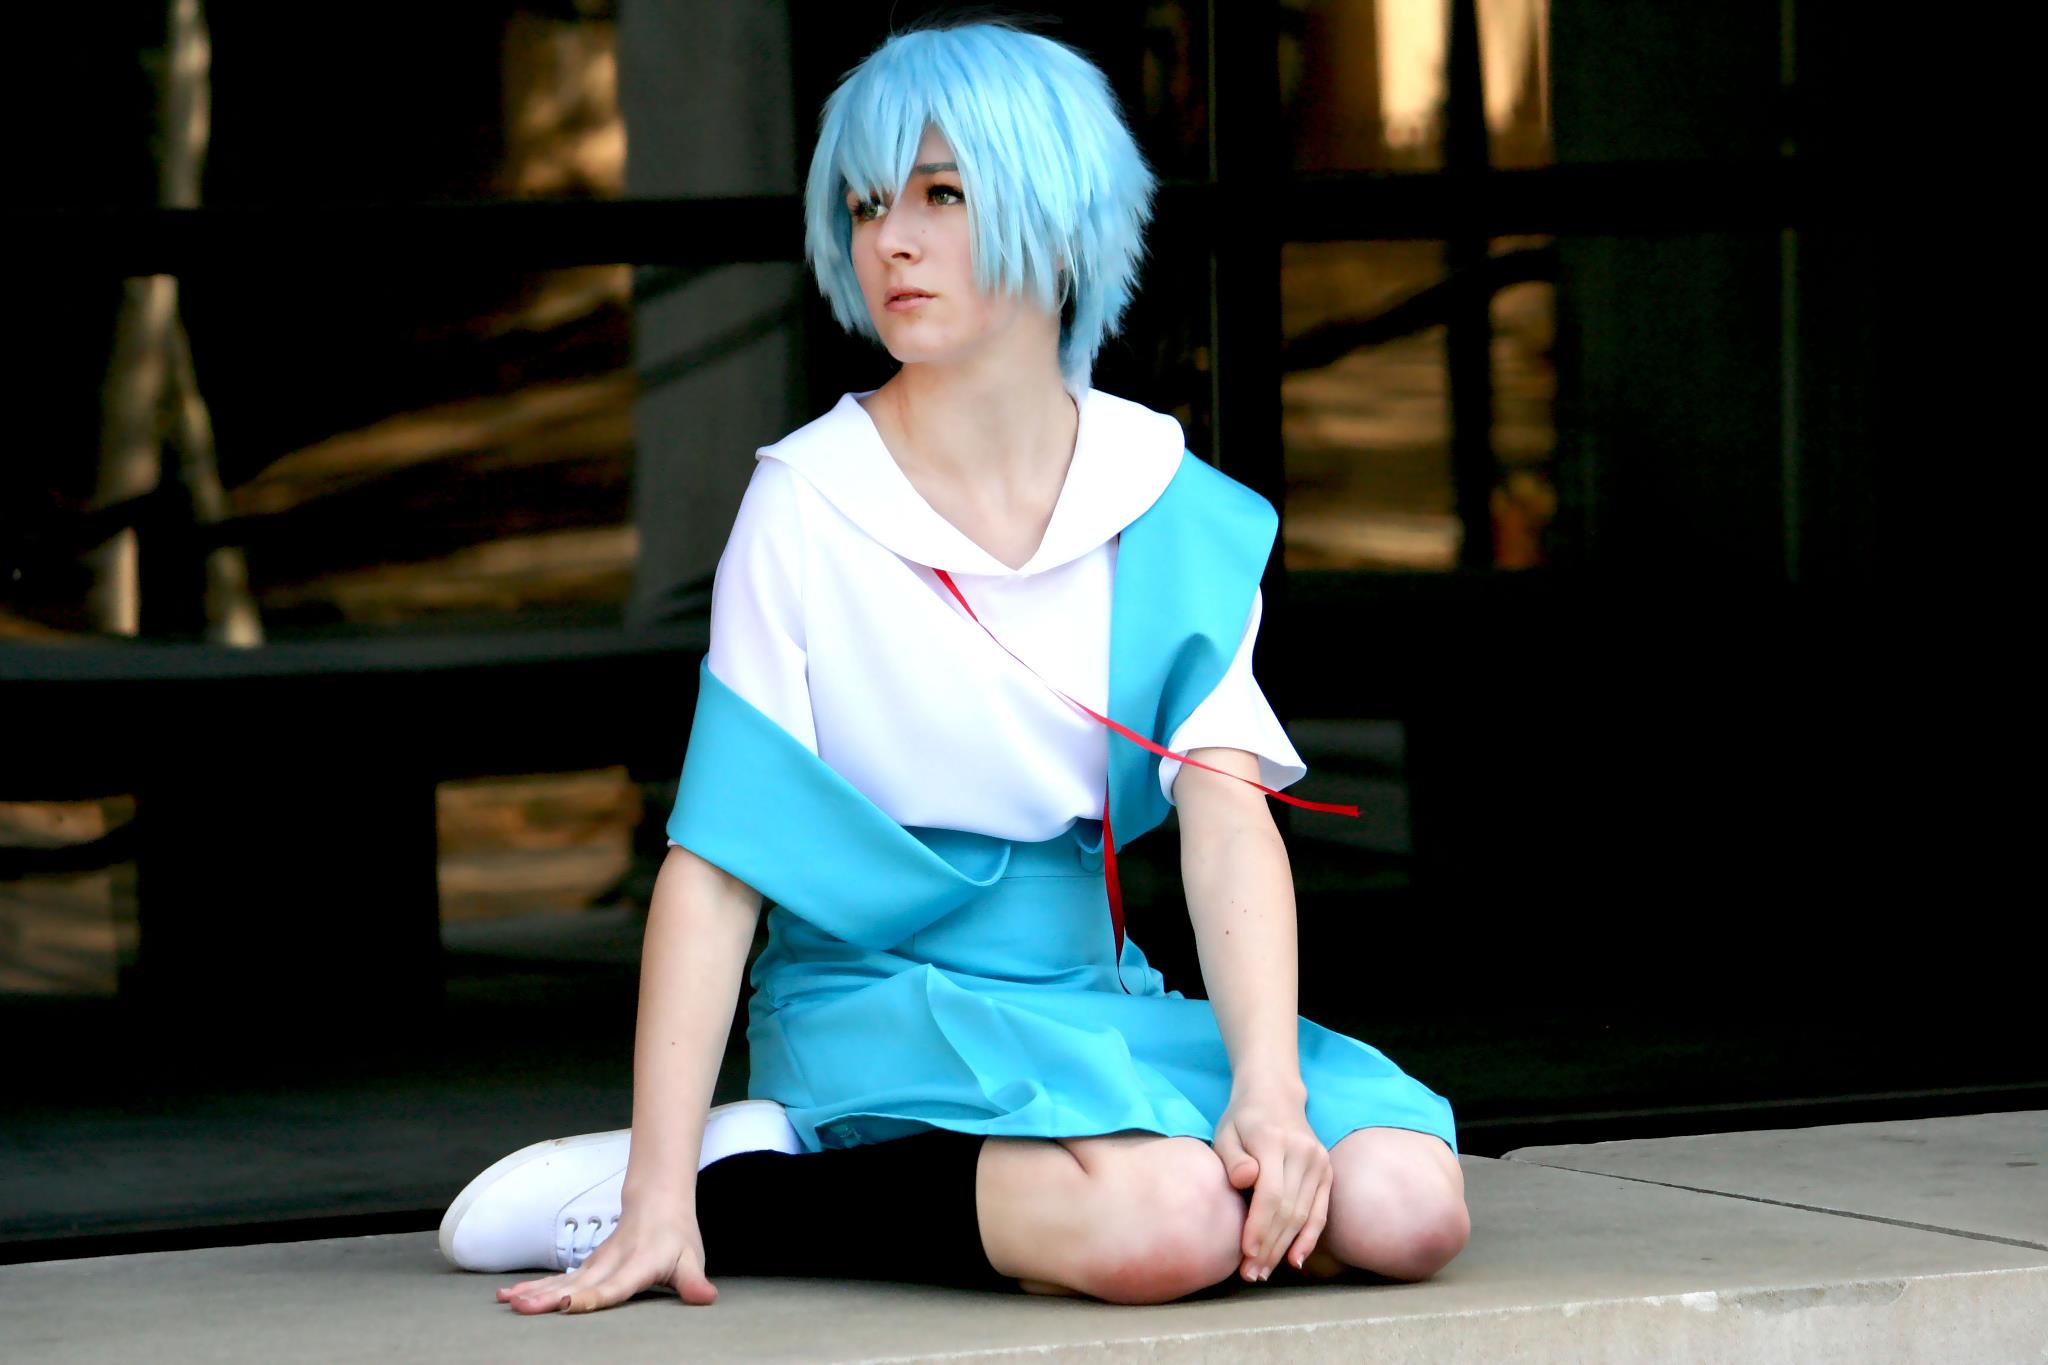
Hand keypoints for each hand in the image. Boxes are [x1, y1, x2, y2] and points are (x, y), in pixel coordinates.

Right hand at [495, 1205, 715, 1314]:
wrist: (659, 1200)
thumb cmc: (677, 1236)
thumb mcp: (691, 1258)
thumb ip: (693, 1281)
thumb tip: (707, 1298)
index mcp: (637, 1264)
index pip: (612, 1287)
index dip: (590, 1298)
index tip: (565, 1305)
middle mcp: (611, 1263)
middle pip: (577, 1284)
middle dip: (548, 1298)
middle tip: (522, 1310)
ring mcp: (596, 1263)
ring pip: (561, 1280)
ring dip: (534, 1292)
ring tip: (509, 1303)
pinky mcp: (587, 1265)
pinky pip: (556, 1278)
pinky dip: (532, 1286)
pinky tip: (509, 1296)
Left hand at [1211, 1087, 1329, 1281]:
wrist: (1276, 1095)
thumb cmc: (1243, 1119)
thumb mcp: (1226, 1132)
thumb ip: (1233, 1158)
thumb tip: (1245, 1180)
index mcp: (1274, 1141)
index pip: (1270, 1194)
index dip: (1258, 1227)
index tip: (1245, 1253)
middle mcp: (1303, 1152)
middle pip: (1287, 1210)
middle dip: (1268, 1246)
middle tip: (1250, 1274)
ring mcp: (1320, 1162)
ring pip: (1303, 1215)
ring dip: (1284, 1248)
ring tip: (1263, 1272)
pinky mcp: (1328, 1172)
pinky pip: (1321, 1211)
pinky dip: (1309, 1238)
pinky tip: (1295, 1260)